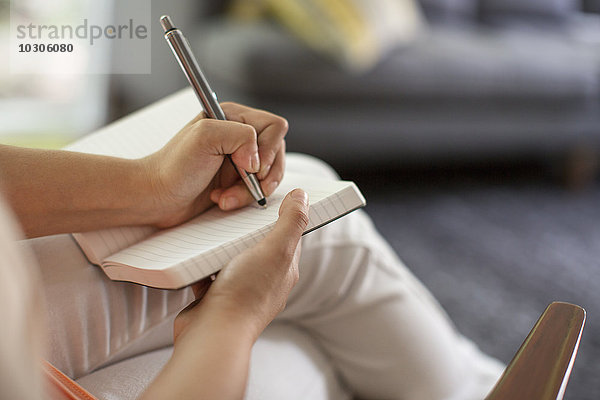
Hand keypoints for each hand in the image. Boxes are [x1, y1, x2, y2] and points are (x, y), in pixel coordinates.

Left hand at [142, 102, 286, 227]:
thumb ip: (241, 135)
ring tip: (225, 195)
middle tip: (241, 184)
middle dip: (260, 176)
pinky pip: (258, 190)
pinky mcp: (238, 180)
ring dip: (249, 191)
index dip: (269, 150)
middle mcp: (239, 135)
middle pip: (277, 154)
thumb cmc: (174, 167)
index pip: (275, 128)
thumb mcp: (205, 137)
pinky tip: (222, 198)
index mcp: (233, 117)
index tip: (251, 167)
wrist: (156, 196)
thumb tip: (258, 159)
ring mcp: (240, 159)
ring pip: (269, 176)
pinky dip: (243, 199)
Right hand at [173, 189, 308, 343]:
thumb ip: (291, 222)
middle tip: (235, 206)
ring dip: (223, 244)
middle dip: (248, 228)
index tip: (270, 197)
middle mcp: (265, 281)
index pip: (289, 236)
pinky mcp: (214, 297)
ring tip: (213, 223)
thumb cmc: (246, 293)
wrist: (212, 334)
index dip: (282, 215)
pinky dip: (202, 261)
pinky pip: (209, 272)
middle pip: (259, 245)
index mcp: (284, 270)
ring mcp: (239, 290)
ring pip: (232, 258)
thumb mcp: (276, 250)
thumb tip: (303, 196)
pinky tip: (194, 249)